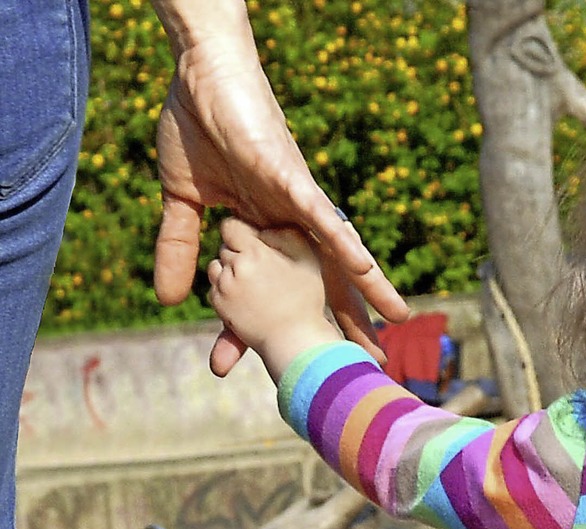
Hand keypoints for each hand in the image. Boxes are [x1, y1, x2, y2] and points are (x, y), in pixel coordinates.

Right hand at [151, 3, 408, 373]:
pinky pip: (322, 214)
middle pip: (321, 278)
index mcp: (263, 231)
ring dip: (366, 285)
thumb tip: (169, 300)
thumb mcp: (184, 205)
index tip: (273, 368)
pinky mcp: (291, 177)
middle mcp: (288, 223)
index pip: (271, 290)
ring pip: (337, 249)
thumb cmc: (198, 132)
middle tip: (367, 358)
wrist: (201, 81)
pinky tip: (365, 268)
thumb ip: (181, 249)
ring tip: (394, 320)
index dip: (265, 328)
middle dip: (344, 318)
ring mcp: (294, 200)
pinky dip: (342, 240)